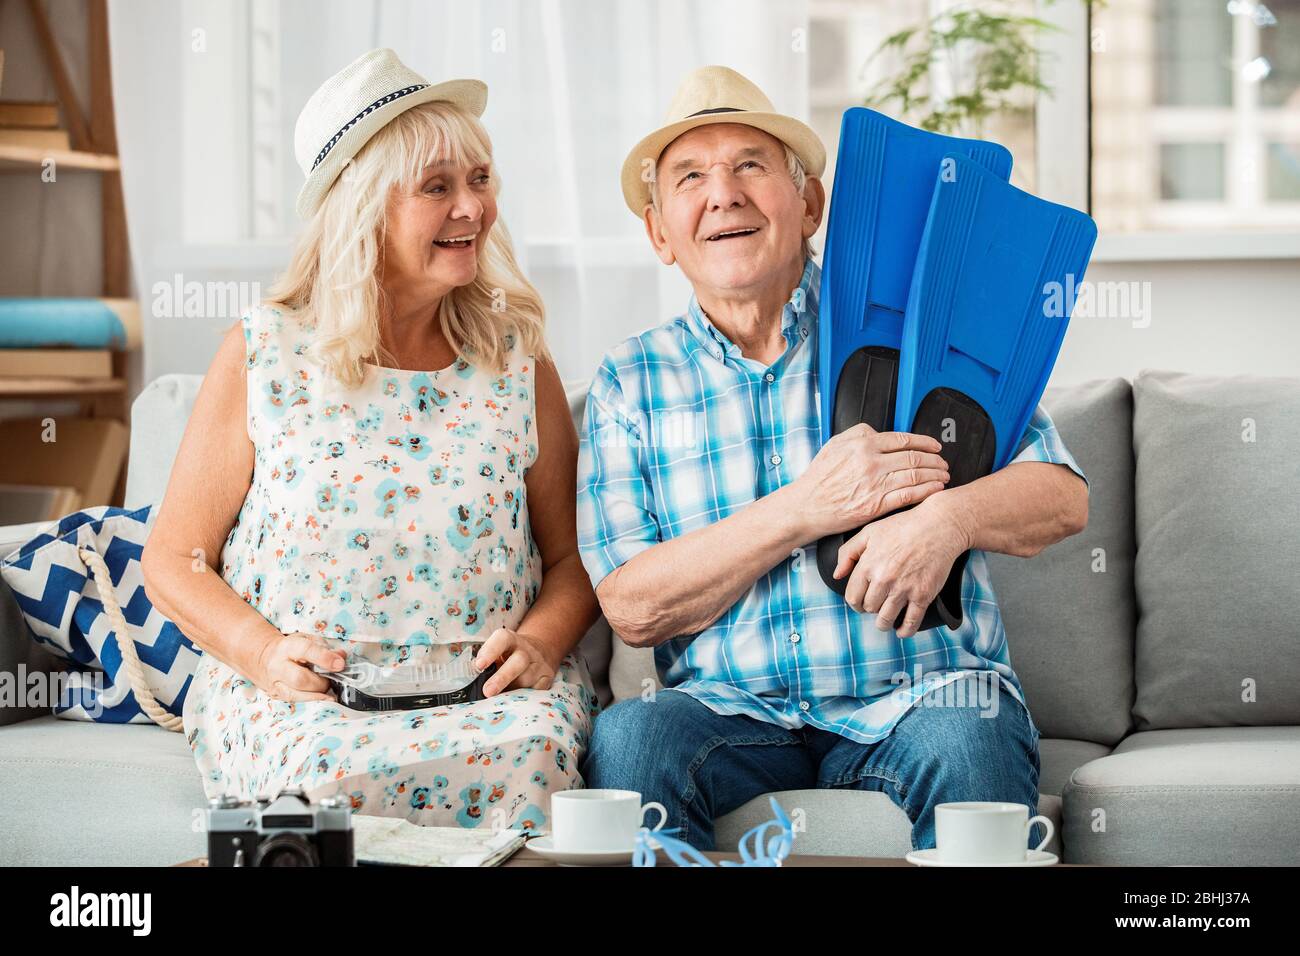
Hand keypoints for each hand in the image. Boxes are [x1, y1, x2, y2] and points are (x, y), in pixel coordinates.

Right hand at [250, 631, 343, 701]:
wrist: (265, 659)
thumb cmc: (291, 649)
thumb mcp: (307, 640)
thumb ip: (325, 648)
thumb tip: (341, 657)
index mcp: (287, 647)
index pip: (306, 651)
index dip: (325, 658)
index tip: (340, 664)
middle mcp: (278, 666)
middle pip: (299, 679)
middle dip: (321, 682)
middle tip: (331, 679)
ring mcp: (275, 684)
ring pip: (296, 695)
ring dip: (317, 694)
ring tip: (328, 689)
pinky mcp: (277, 696)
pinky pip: (296, 702)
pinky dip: (313, 701)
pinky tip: (324, 699)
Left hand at [474, 627, 560, 696]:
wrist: (538, 652)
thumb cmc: (508, 656)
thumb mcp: (497, 653)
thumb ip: (484, 663)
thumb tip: (468, 680)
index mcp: (510, 640)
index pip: (502, 639)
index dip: (490, 651)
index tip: (479, 666)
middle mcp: (527, 650)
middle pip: (518, 661)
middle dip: (502, 678)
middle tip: (487, 692)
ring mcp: (539, 664)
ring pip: (526, 680)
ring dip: (510, 692)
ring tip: (497, 701)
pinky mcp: (547, 679)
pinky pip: (535, 692)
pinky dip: (522, 699)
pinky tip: (513, 703)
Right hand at [794, 424, 949, 538]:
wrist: (807, 507)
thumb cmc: (819, 478)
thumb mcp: (834, 445)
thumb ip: (858, 433)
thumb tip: (878, 431)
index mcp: (862, 445)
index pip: (902, 440)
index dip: (924, 442)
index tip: (934, 446)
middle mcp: (871, 463)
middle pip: (913, 458)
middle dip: (934, 460)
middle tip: (943, 463)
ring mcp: (875, 485)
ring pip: (915, 476)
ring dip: (934, 475)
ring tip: (944, 476)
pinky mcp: (877, 505)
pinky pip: (909, 496)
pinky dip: (926, 491)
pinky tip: (935, 489)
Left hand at [832, 494, 970, 637]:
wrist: (938, 526)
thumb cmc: (903, 526)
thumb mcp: (869, 532)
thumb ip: (847, 553)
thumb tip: (837, 575)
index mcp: (868, 566)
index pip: (852, 597)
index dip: (855, 602)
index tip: (860, 602)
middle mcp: (884, 580)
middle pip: (869, 608)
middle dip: (870, 609)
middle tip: (876, 605)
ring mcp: (904, 589)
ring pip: (885, 619)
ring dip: (883, 623)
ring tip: (885, 620)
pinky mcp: (923, 595)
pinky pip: (911, 622)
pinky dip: (905, 631)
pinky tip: (902, 630)